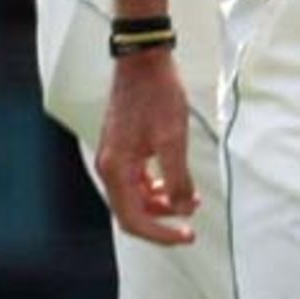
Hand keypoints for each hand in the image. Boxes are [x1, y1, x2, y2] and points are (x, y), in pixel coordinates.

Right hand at [96, 50, 199, 244]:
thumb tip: (182, 208)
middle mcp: (109, 166)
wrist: (144, 62)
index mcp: (115, 168)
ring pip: (135, 198)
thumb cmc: (156, 94)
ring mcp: (115, 158)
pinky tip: (177, 184)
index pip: (133, 219)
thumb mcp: (173, 139)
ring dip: (161, 205)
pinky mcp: (123, 149)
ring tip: (190, 201)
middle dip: (162, 222)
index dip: (160, 234)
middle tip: (189, 226)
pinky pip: (137, 181)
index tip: (185, 235)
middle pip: (131, 213)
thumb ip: (177, 179)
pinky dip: (157, 188)